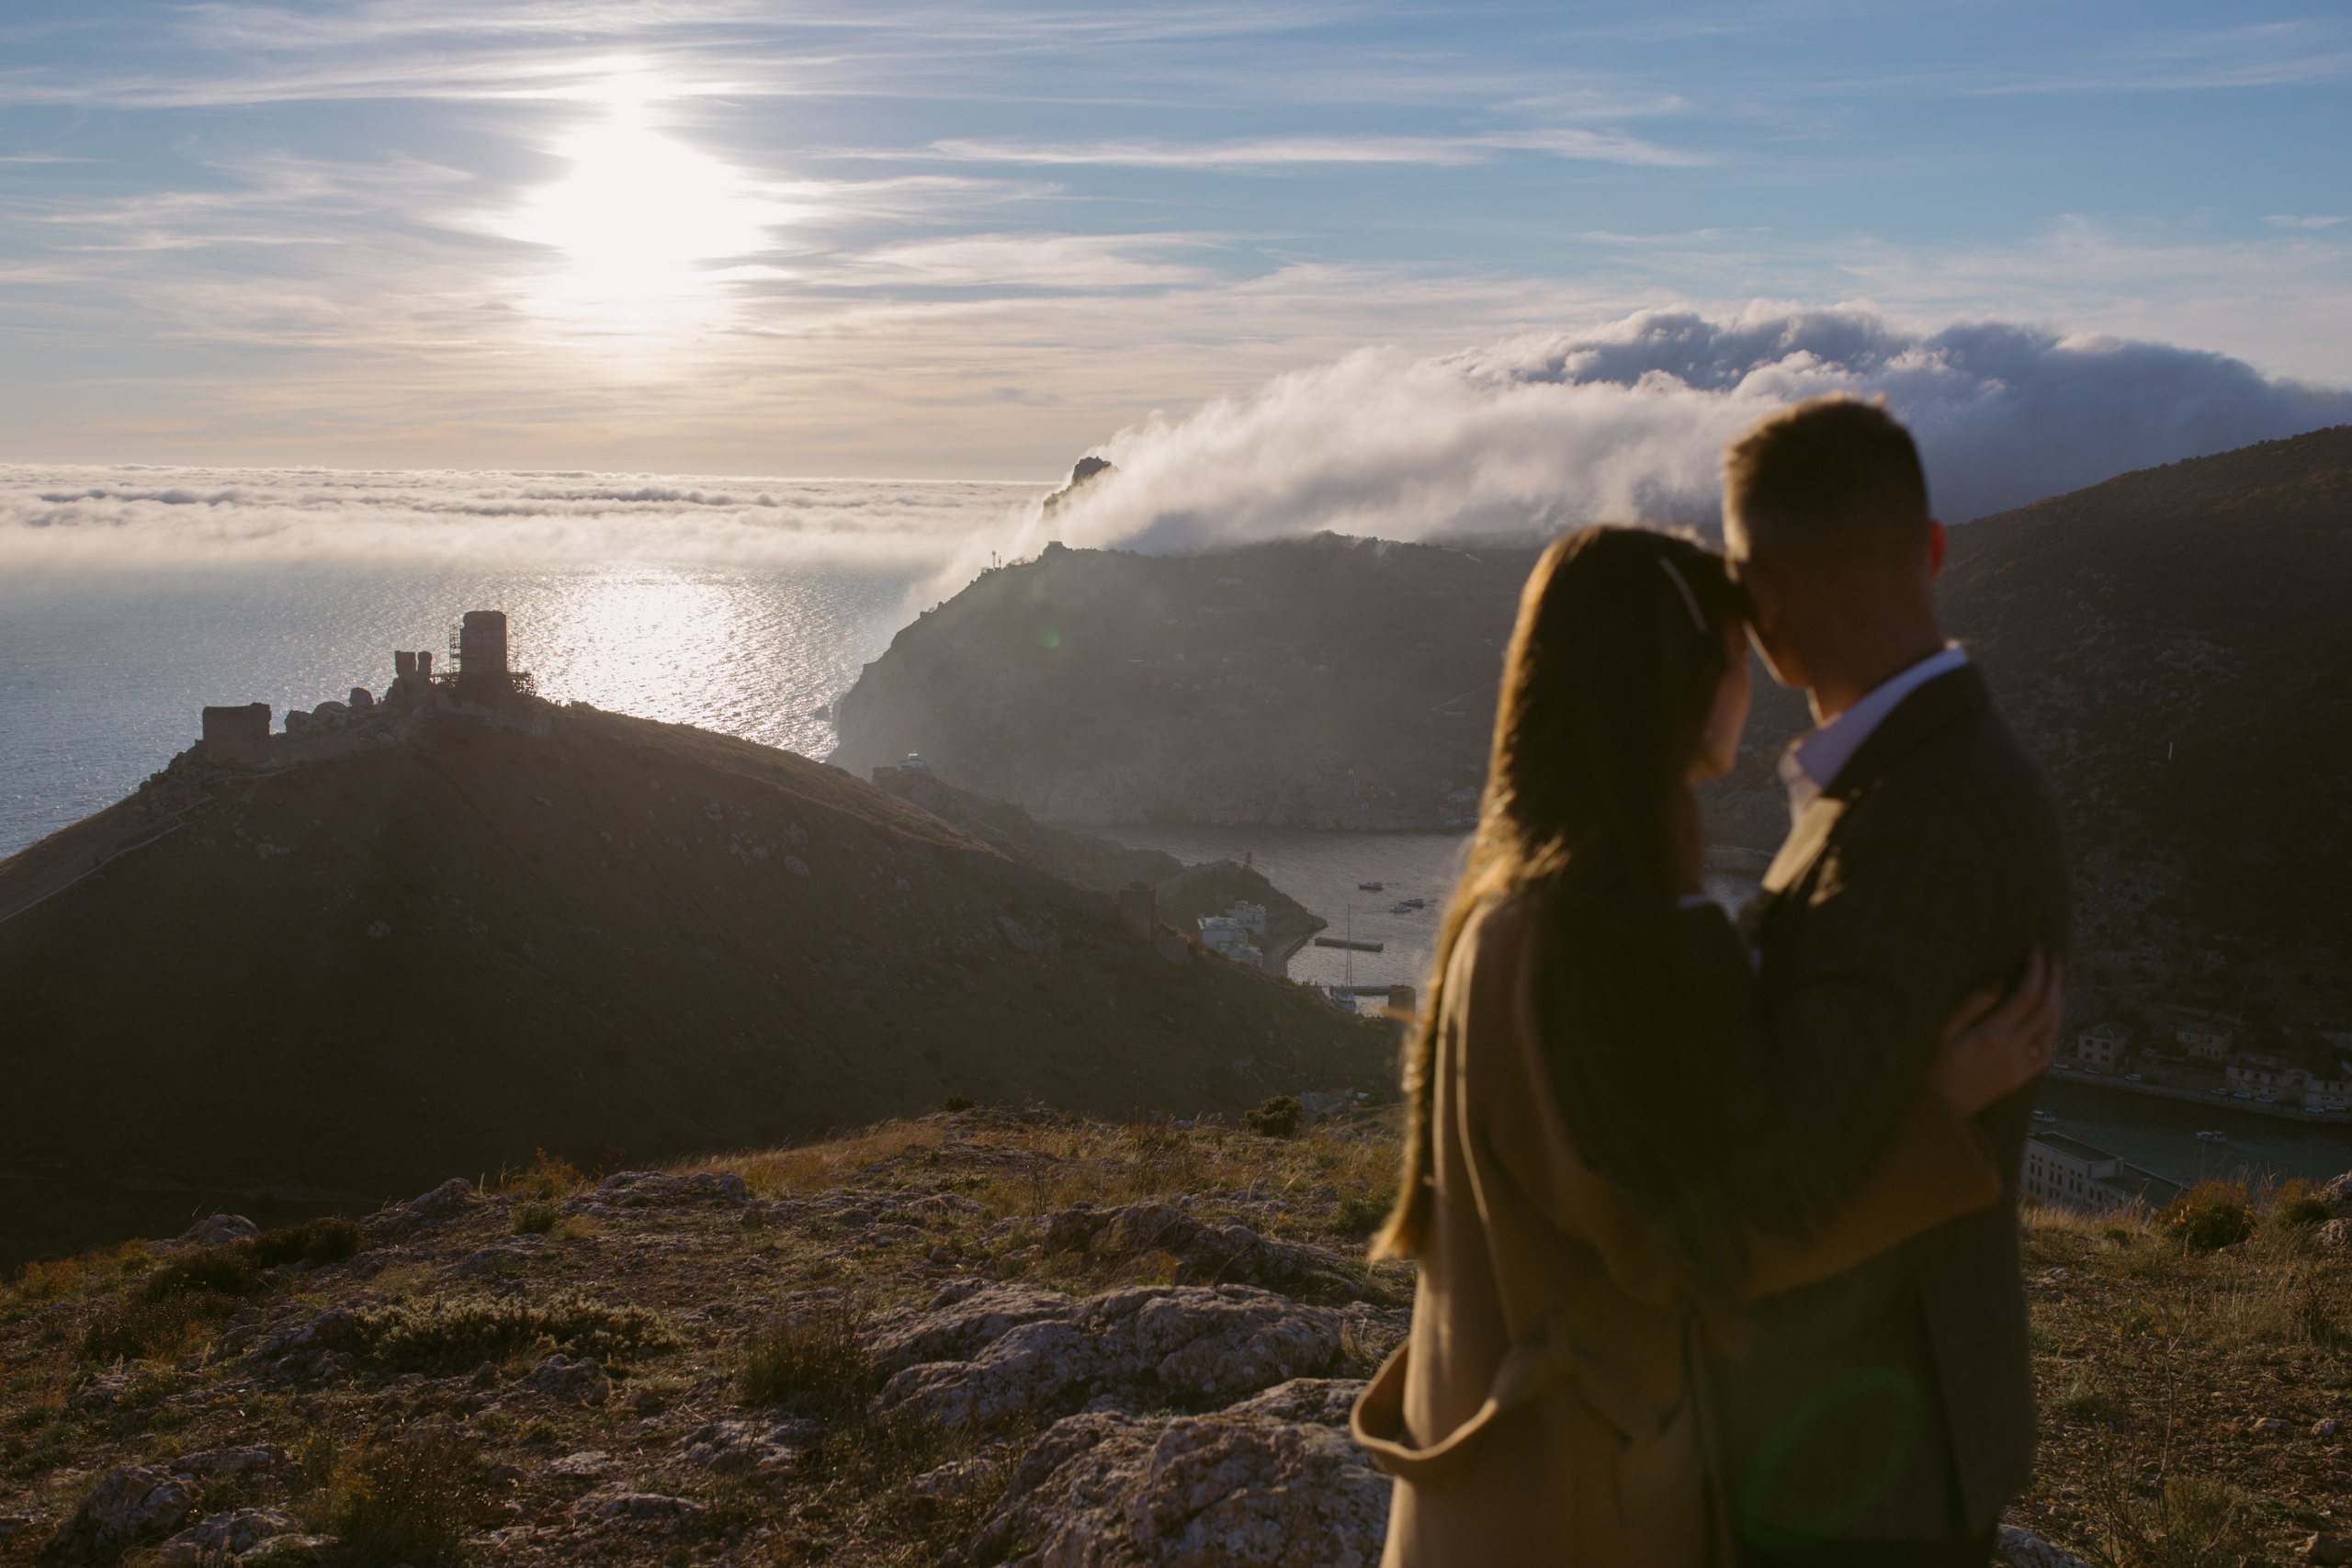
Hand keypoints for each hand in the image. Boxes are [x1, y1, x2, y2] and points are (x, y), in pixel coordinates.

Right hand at [1930, 950, 2063, 1116]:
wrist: (1935, 1110)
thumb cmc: (1929, 1066)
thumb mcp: (1940, 1031)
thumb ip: (1970, 1005)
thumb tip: (1999, 982)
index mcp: (1991, 1035)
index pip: (2026, 995)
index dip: (2036, 970)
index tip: (2036, 950)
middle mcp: (2011, 1051)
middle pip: (2047, 1009)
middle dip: (2054, 980)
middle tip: (2054, 959)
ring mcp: (2019, 1068)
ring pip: (2053, 1031)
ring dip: (2059, 1003)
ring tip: (2056, 982)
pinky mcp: (2019, 1080)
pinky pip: (2047, 1055)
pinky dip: (2054, 1034)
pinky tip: (2050, 1022)